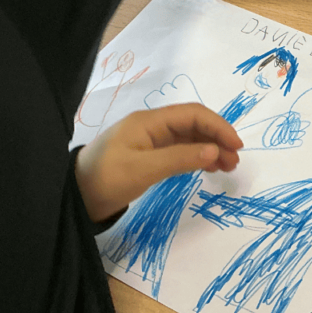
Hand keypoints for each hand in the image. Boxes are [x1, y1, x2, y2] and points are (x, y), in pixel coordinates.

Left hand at [75, 103, 243, 222]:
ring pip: (191, 138)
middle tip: (235, 161)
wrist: (75, 198)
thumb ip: (180, 159)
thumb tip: (216, 152)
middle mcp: (153, 126)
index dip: (218, 127)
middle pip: (194, 124)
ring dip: (211, 149)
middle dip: (218, 139)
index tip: (235, 146)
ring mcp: (152, 140)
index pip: (193, 114)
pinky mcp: (151, 155)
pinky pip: (182, 150)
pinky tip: (210, 168)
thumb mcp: (143, 169)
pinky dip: (198, 157)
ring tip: (228, 167)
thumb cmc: (106, 179)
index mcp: (149, 121)